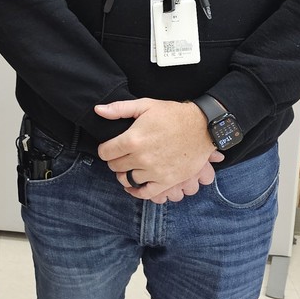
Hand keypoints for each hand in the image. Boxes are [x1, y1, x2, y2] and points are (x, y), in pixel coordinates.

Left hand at [95, 98, 221, 197]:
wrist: (202, 127)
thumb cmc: (172, 114)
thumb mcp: (145, 105)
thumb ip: (119, 109)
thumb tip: (97, 110)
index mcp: (132, 140)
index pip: (105, 153)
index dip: (105, 149)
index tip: (110, 147)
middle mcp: (141, 159)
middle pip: (115, 166)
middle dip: (115, 160)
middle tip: (121, 155)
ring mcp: (155, 172)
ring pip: (127, 180)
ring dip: (124, 174)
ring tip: (129, 167)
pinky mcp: (167, 181)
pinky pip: (145, 193)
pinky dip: (137, 191)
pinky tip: (134, 185)